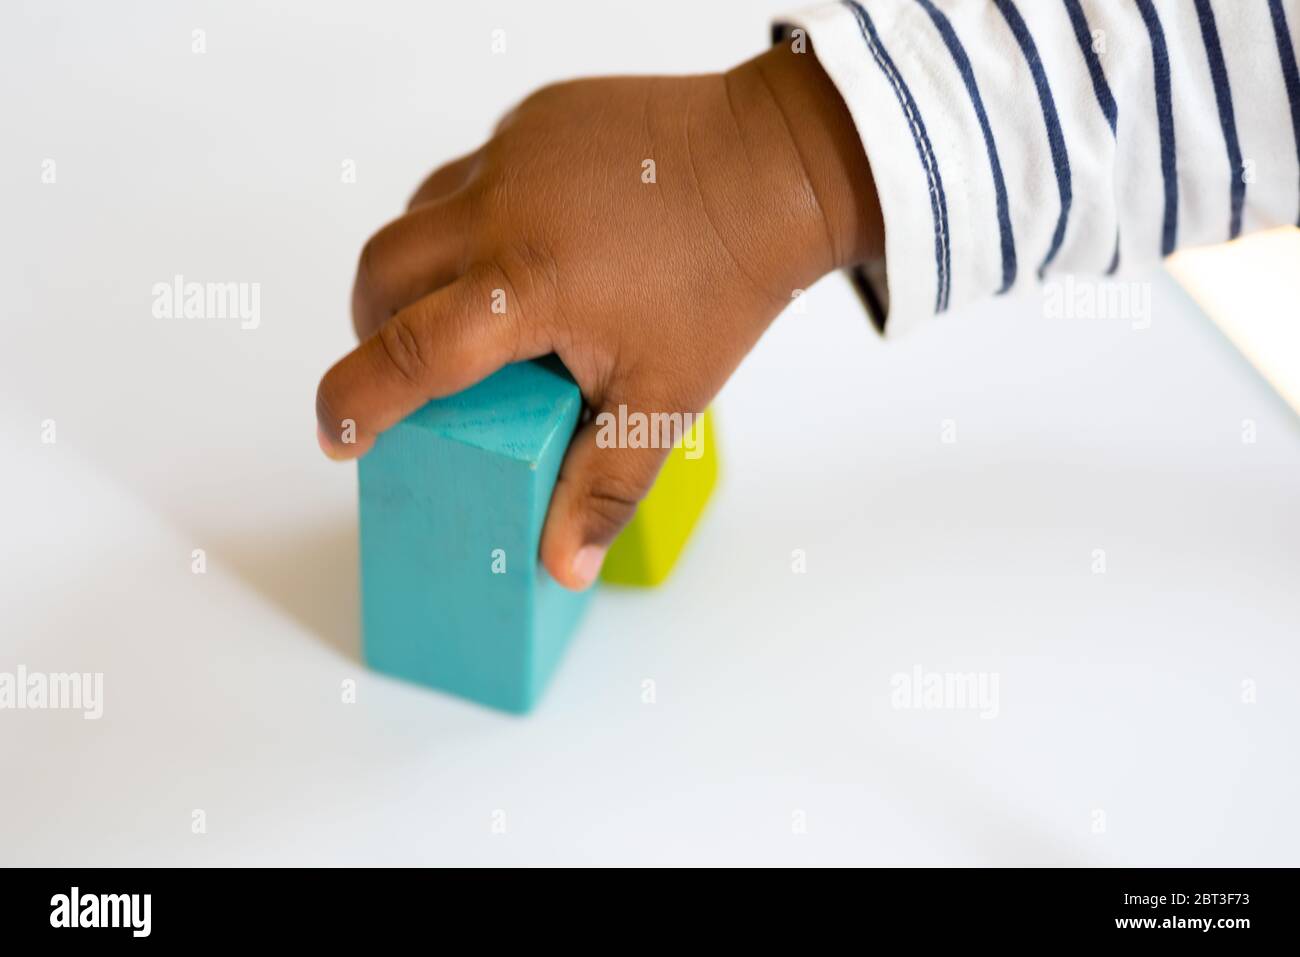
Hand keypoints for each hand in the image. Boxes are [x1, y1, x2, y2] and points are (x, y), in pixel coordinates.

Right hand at [316, 43, 880, 588]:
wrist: (775, 169)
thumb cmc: (725, 285)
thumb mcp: (665, 397)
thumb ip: (604, 486)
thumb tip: (560, 568)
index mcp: (524, 284)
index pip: (405, 355)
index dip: (354, 405)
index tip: (337, 437)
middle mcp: (500, 208)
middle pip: (381, 274)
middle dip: (373, 331)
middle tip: (405, 371)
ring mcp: (513, 152)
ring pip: (417, 217)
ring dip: (416, 272)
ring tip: (464, 312)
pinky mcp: (534, 118)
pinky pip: (469, 174)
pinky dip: (469, 221)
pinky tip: (522, 250)